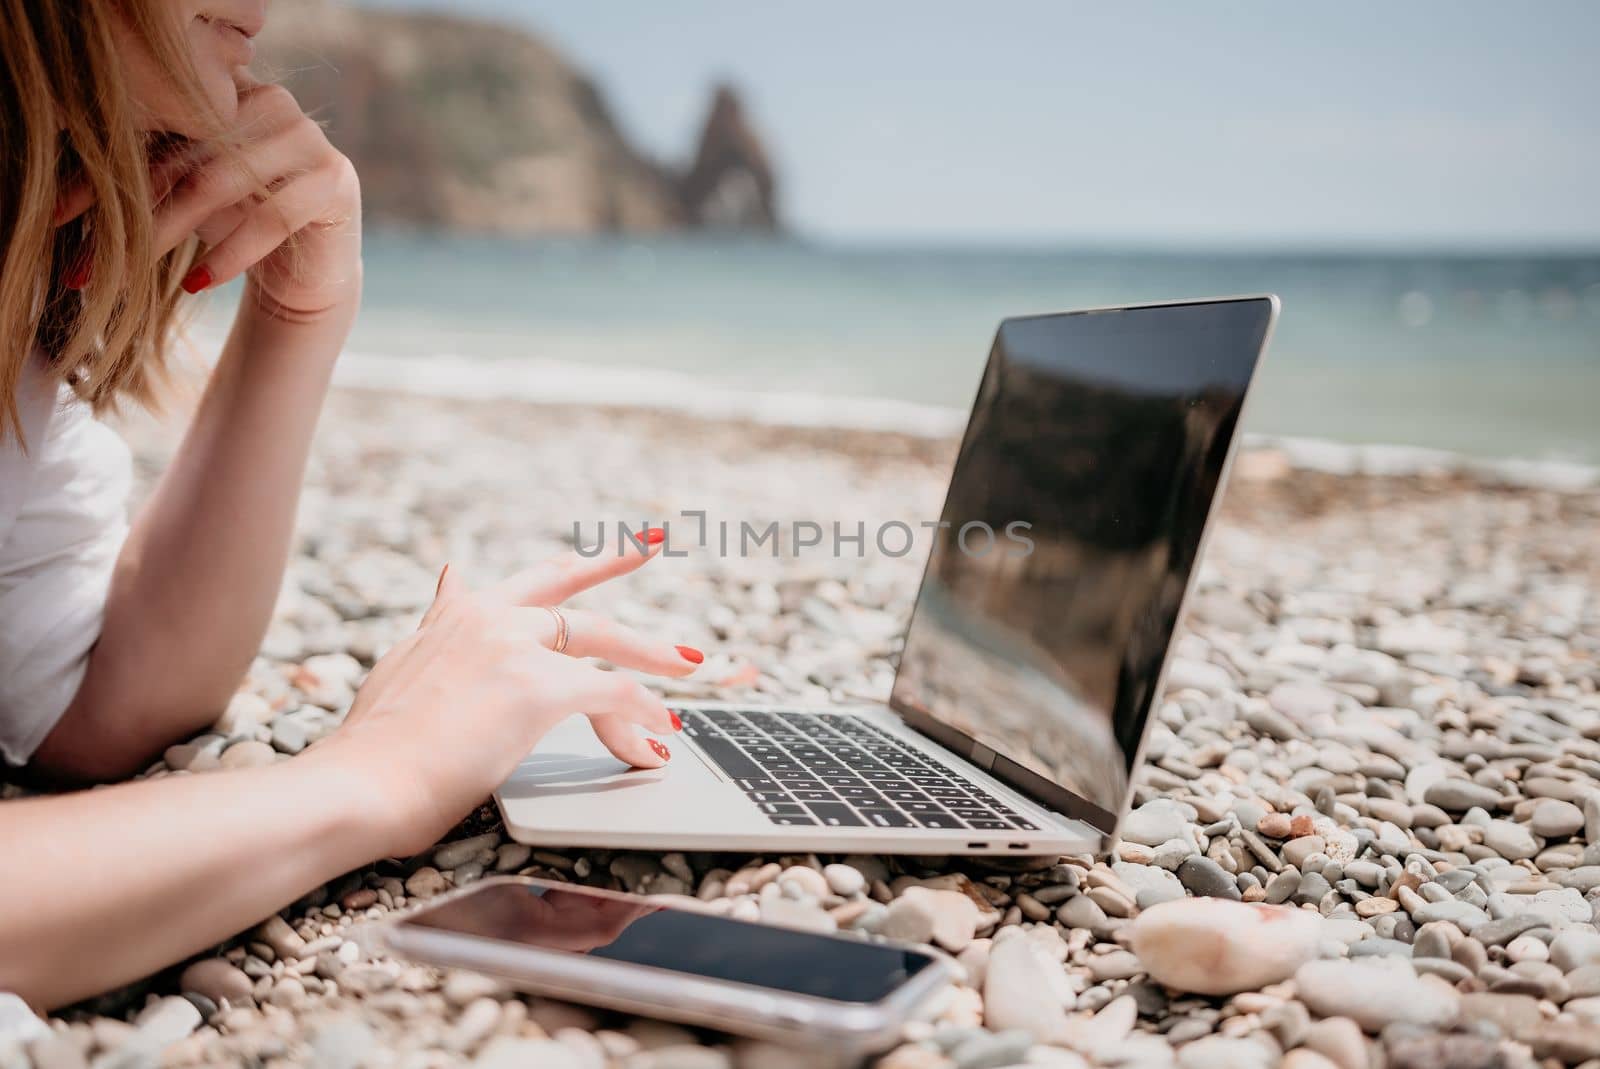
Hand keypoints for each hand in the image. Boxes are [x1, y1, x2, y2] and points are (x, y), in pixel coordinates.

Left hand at [58, 82, 361, 321]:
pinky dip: (230, 254)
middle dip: (135, 209)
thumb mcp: (187, 191)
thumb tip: (64, 193)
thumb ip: (151, 168)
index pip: (159, 124)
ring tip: (133, 270)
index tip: (62, 215)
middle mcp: (270, 101)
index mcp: (228, 89)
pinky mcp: (333, 180)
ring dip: (170, 231)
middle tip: (89, 258)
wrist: (305, 270)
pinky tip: (196, 282)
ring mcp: (307, 137)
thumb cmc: (237, 224)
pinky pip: (271, 218)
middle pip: (185, 153)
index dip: (109, 170)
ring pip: (220, 183)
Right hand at [312, 534, 701, 858]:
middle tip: (651, 538)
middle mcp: (487, 618)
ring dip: (652, 656)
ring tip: (689, 665)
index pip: (527, 582)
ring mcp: (513, 648)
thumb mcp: (402, 672)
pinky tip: (661, 733)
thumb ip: (437, 629)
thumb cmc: (377, 754)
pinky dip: (645, 714)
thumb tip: (450, 579)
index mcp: (457, 618)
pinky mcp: (537, 687)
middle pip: (571, 589)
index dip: (571, 566)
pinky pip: (614, 693)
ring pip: (605, 639)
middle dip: (617, 560)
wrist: (361, 783)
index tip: (598, 548)